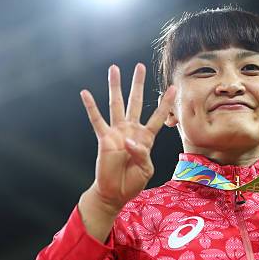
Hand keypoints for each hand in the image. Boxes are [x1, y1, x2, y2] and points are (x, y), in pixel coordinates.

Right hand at [80, 63, 175, 214]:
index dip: (165, 103)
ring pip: (116, 104)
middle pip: (135, 102)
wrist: (115, 192)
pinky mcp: (104, 139)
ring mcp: (117, 132)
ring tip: (114, 69)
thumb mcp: (146, 169)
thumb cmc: (133, 181)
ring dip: (115, 87)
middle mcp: (131, 130)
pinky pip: (97, 120)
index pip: (158, 116)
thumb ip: (141, 153)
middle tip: (140, 66)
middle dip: (138, 84)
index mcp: (146, 137)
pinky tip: (85, 93)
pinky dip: (91, 107)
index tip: (172, 88)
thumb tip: (127, 140)